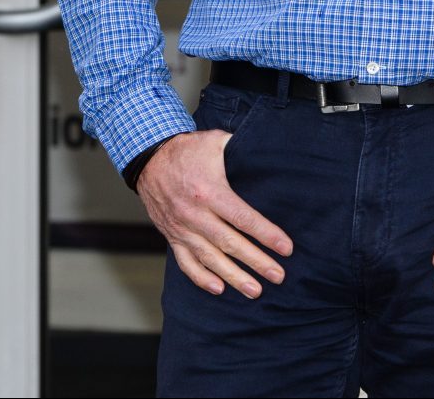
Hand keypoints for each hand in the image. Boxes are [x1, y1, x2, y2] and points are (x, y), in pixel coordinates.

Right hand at [136, 130, 292, 298]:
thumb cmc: (186, 150)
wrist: (148, 158)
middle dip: (257, 261)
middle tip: (278, 276)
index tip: (286, 248)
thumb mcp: (214, 142)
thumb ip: (239, 149)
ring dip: (234, 276)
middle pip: (230, 243)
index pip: (242, 218)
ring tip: (255, 291)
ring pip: (210, 258)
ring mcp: (181, 227)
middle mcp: (194, 213)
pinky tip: (219, 289)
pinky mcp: (171, 236)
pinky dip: (201, 278)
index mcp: (208, 191)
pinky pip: (185, 262)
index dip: (266, 234)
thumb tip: (268, 152)